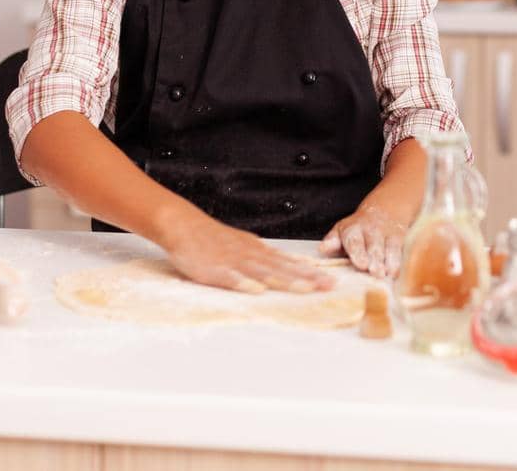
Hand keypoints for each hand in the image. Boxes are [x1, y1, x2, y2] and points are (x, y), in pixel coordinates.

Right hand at [158, 209, 333, 294]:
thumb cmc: (214, 238)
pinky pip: (230, 278)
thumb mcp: (244, 244)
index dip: (310, 272)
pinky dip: (244, 284)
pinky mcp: (214, 269)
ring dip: (285, 281)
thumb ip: (265, 257)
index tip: (331, 281)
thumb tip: (290, 265)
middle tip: (329, 286)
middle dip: (307, 279)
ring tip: (305, 289)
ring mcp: (233, 262)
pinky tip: (256, 291)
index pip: (289, 263)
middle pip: (283, 269)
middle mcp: (251, 256)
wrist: (184, 226)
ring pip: (263, 273)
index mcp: (258, 251)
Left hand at [320, 202, 407, 278]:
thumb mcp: (341, 232)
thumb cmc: (357, 231)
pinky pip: (402, 249)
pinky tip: (398, 273)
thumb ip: (332, 241)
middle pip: (374, 245)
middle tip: (375, 272)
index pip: (354, 240)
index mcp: (353, 229)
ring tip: (388, 273)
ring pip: (390, 247)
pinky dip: (401, 261)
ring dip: (390, 261)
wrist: (384, 212)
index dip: (358, 252)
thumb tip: (323, 248)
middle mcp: (372, 230)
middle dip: (375, 258)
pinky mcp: (402, 238)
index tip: (361, 265)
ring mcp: (388, 233)